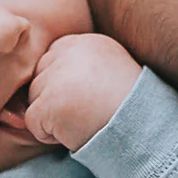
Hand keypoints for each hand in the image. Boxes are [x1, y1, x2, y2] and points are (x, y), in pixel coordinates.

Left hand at [24, 34, 142, 151]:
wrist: (145, 133)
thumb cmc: (129, 111)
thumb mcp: (111, 73)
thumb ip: (82, 66)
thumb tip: (45, 78)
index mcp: (89, 42)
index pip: (53, 57)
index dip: (63, 83)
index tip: (87, 98)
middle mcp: (73, 51)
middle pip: (40, 76)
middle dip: (54, 99)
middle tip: (87, 112)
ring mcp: (60, 75)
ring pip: (33, 98)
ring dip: (52, 116)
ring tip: (85, 120)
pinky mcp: (51, 101)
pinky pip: (32, 121)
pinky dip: (48, 135)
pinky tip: (75, 132)